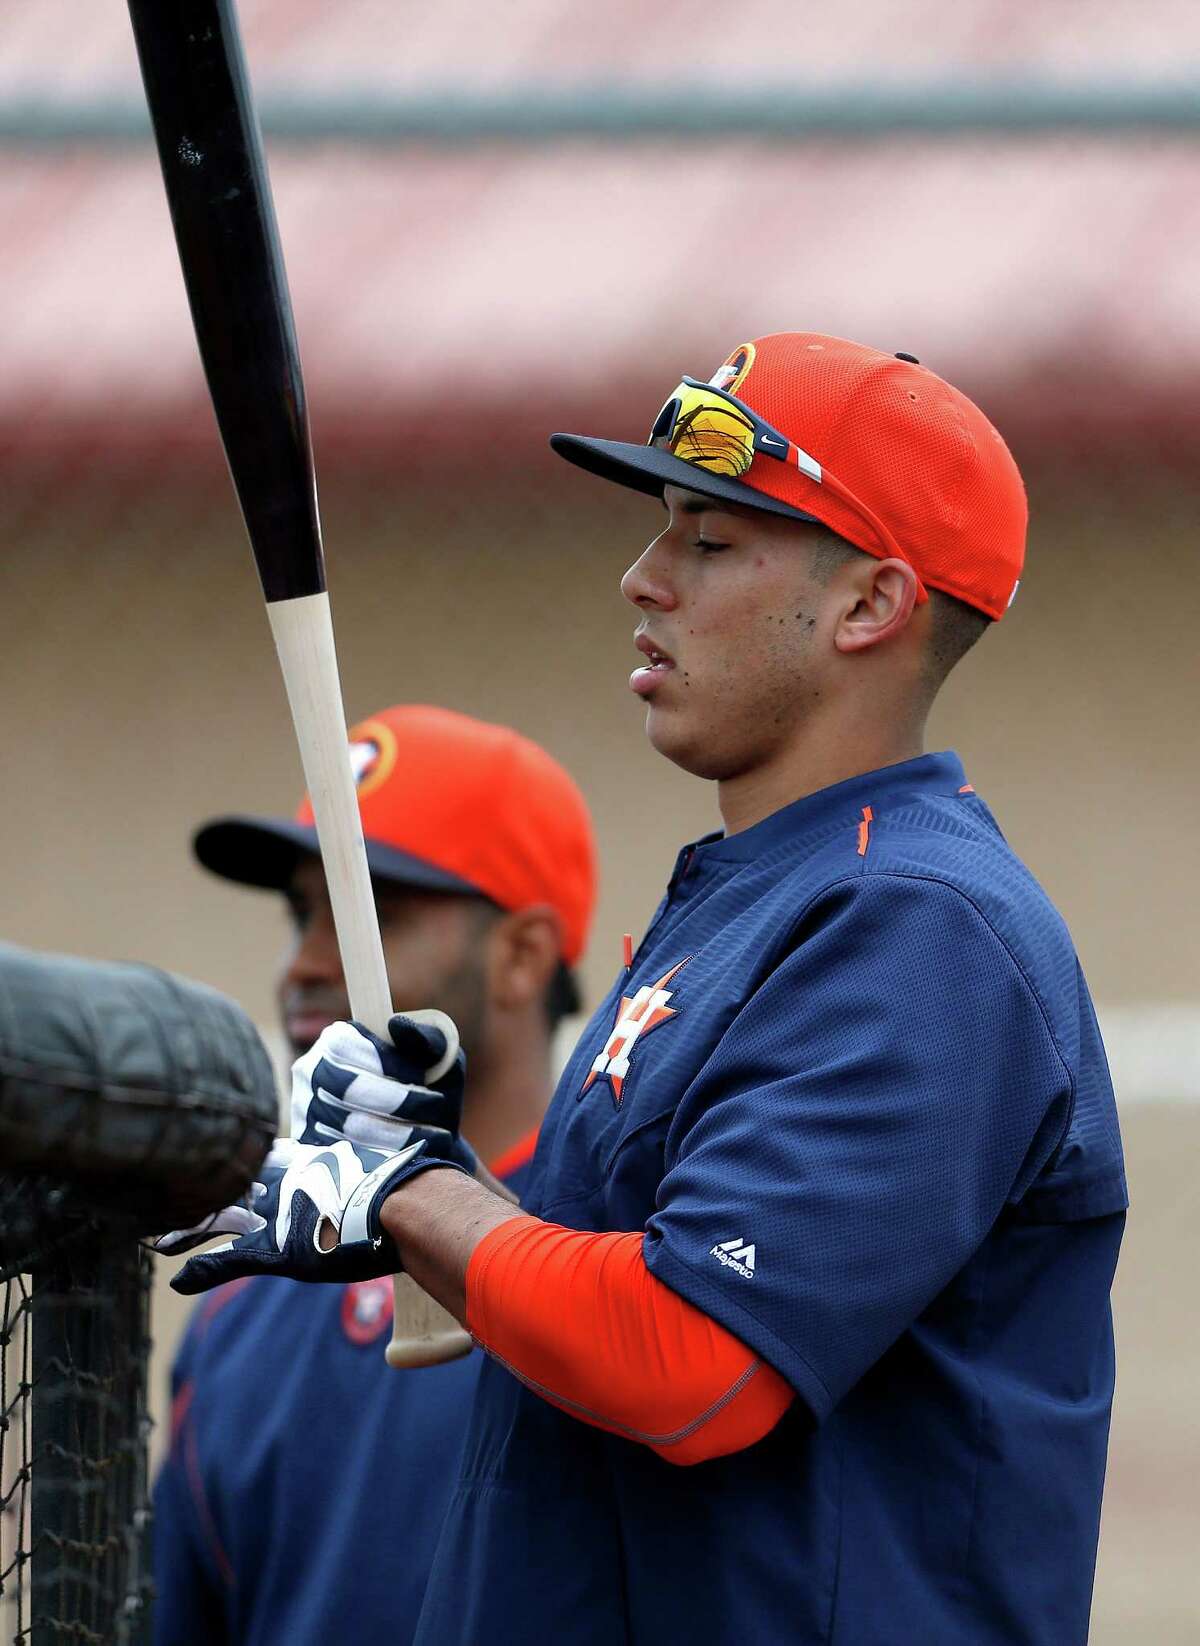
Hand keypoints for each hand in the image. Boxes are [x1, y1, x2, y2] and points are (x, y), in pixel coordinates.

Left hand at [170, 1132, 475, 1295]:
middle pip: (241, 1182)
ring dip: (191, 1227)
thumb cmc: (433, 1184)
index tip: (243, 1167)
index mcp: (325, 1160)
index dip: (260, 1169)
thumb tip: (491, 1193)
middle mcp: (297, 1180)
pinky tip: (179, 1280)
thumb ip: (449, 1179)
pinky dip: (203, 1271)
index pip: (281, 1162)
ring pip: (223, 1217)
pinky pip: (231, 1261)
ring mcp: (285, 1214)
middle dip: (213, 1189)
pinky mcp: (280, 1249)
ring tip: (159, 1236)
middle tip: (179, 1193)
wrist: (422, 1202)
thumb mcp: (438, 1174)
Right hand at [290, 1011, 464, 1151]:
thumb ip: (425, 1037)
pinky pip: (348, 1156)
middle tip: (435, 1106)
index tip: (423, 1078)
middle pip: (348, 1088)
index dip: (389, 1064)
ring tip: (434, 1131)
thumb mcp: (438, 1058)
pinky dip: (387, 1155)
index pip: (349, 1047)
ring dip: (401, 1130)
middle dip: (400, 1100)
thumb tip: (396, 1024)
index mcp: (337, 1039)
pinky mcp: (312, 1149)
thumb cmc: (430, 1089)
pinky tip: (411, 1152)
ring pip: (351, 1125)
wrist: (426, 1142)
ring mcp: (306, 1111)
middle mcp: (311, 1072)